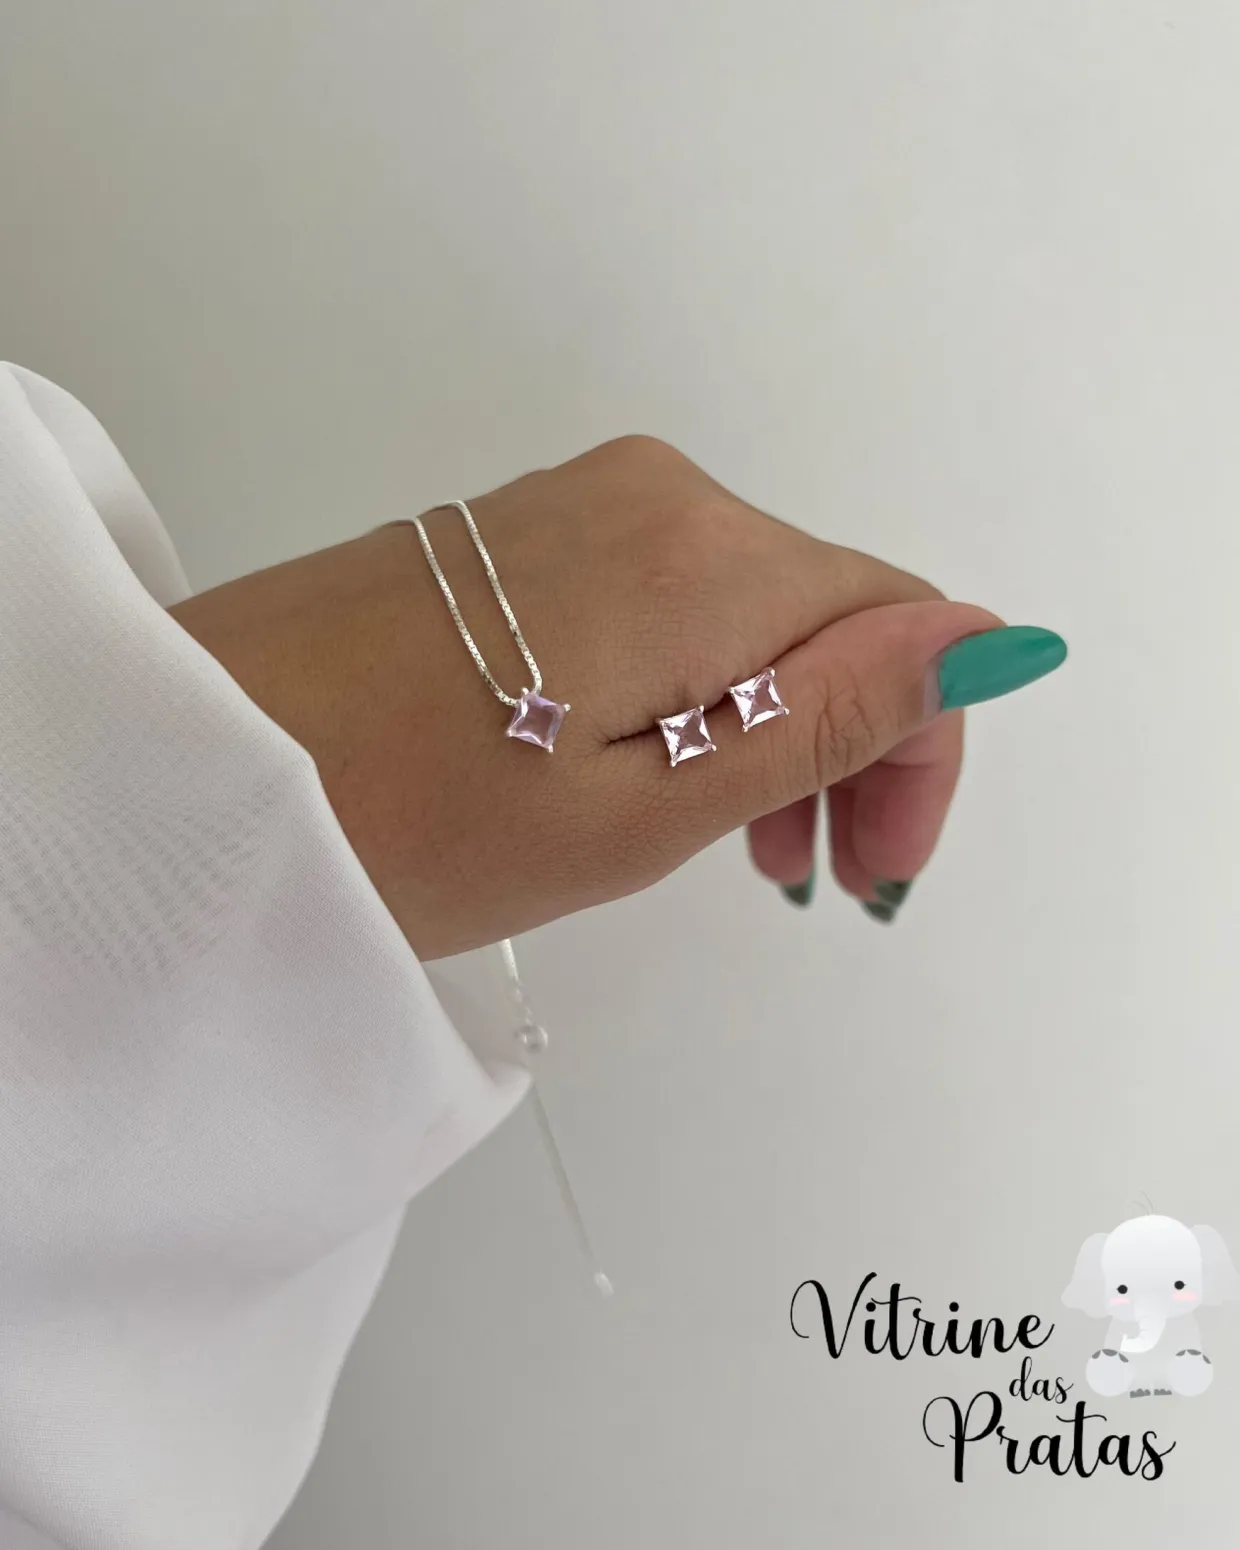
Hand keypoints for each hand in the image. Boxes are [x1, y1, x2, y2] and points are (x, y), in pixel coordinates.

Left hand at [168, 436, 1064, 957]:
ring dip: (775, 724)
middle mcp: (659, 494)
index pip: (897, 621)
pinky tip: (653, 771)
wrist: (207, 763)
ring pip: (748, 609)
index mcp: (706, 558)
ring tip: (740, 850)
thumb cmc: (416, 820)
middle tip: (812, 881)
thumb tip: (986, 640)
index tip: (875, 868)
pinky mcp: (523, 531)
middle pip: (826, 610)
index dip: (920, 745)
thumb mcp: (646, 804)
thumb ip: (824, 716)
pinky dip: (696, 689)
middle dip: (851, 742)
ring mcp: (582, 501)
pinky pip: (667, 598)